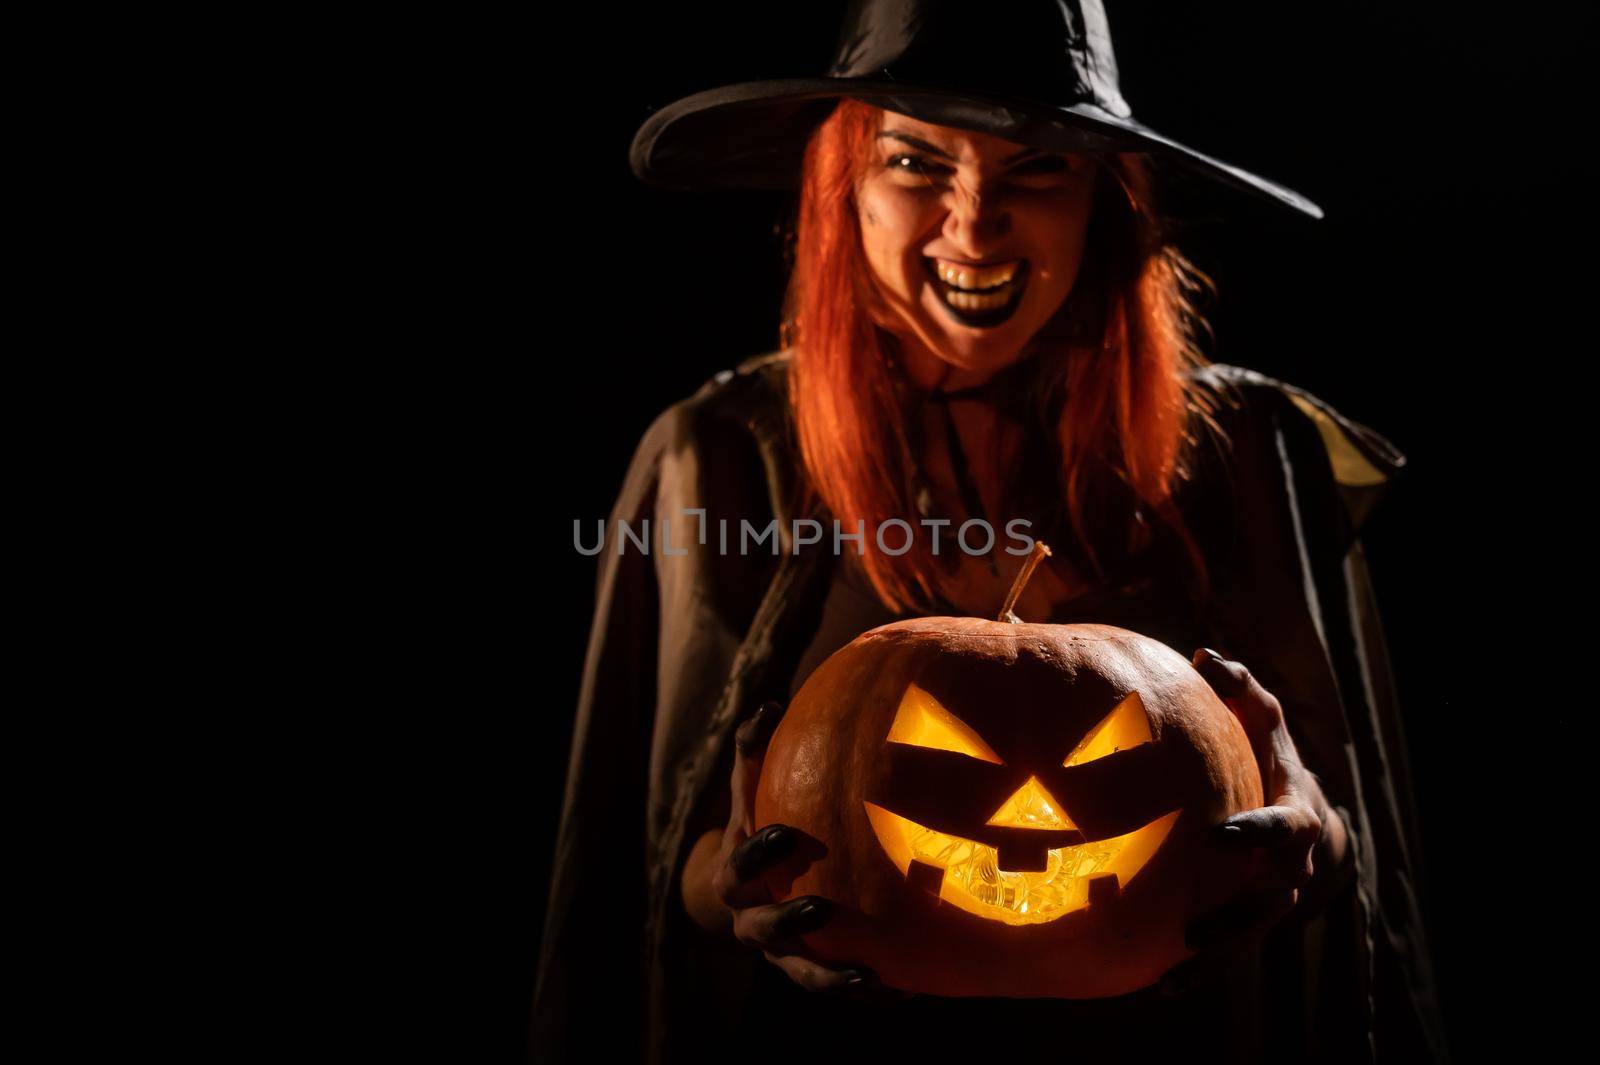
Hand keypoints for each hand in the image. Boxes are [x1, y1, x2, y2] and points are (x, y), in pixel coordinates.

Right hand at [681, 701, 894, 996]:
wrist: (744, 893)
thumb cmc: (756, 825)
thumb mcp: (749, 793)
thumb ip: (755, 752)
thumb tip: (770, 701)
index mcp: (735, 877)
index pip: (738, 870)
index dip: (757, 855)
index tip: (784, 835)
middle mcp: (752, 921)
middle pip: (761, 931)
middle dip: (787, 923)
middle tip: (820, 908)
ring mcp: (781, 953)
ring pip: (802, 973)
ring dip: (831, 978)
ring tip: (869, 977)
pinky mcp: (810, 971)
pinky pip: (838, 986)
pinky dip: (869, 993)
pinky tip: (907, 989)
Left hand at [1162, 650, 1348, 991]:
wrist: (1306, 818)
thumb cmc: (1271, 756)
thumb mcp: (1265, 720)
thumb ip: (1241, 689)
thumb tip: (1205, 655)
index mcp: (1295, 819)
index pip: (1282, 828)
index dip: (1257, 832)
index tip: (1222, 833)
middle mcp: (1288, 870)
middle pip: (1268, 903)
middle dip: (1235, 918)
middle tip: (1191, 931)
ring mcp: (1271, 901)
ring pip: (1247, 938)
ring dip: (1211, 961)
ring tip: (1170, 976)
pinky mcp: (1247, 921)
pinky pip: (1226, 954)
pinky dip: (1196, 974)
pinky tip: (1156, 990)